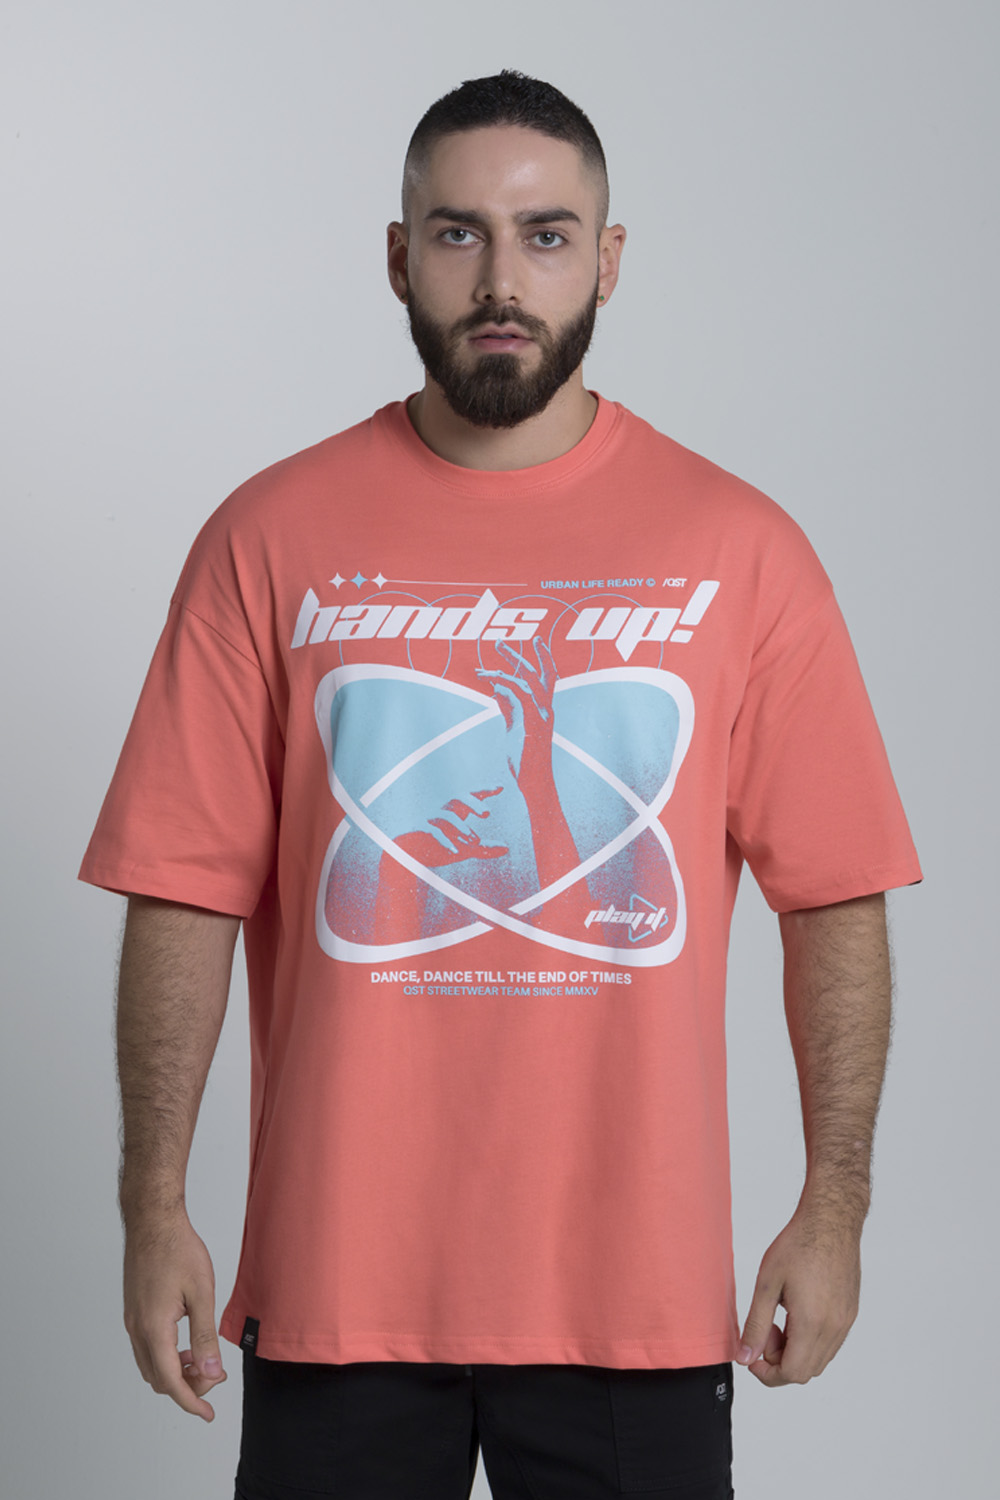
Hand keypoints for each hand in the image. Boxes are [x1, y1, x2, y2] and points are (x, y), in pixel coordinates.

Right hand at [123, 1211, 226, 1420]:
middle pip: (159, 1379)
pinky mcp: (134, 1311)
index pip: (171, 1382)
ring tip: (203, 1360)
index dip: (191, 1402)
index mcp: (154, 1328)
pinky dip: (167, 1356)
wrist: (152, 1221)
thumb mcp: (201, 1292)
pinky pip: (147, 1348)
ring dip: (176, 1372)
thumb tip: (210, 1372)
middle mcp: (137, 1329)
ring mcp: (132, 1321)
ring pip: (151, 1365)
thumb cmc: (177, 1249)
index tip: (207, 1413)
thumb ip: (205, 1336)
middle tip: (215, 1374)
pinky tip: (187, 1343)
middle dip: (187, 1386)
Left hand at [476, 636, 557, 781]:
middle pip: (538, 673)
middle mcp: (546, 709)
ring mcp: (542, 715)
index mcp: (543, 709)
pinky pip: (520, 695)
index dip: (538, 658)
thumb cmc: (523, 759)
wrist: (533, 782)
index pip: (544, 677)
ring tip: (483, 667)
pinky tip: (488, 682)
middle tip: (498, 642)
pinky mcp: (533, 723)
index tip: (526, 643)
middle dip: (518, 656)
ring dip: (505, 669)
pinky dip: (505, 684)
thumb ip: (508, 708)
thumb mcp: (513, 728)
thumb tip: (496, 690)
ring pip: (527, 681)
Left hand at [737, 1205, 861, 1385]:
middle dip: (779, 1360)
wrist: (831, 1221)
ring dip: (796, 1351)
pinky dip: (810, 1341)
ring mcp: (845, 1322)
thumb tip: (745, 1357)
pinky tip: (797, 1312)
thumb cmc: (799, 1244)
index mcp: (812, 1323)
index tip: (753, 1357)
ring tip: (781, 1317)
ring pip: (819, 1360)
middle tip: (767, 1328)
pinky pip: (830, 1344)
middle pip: (805, 1371)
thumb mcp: (767, 1284)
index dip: (768, 1374)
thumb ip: (756, 1325)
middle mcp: (834, 1328)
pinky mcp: (850, 1313)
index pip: (792, 1373)